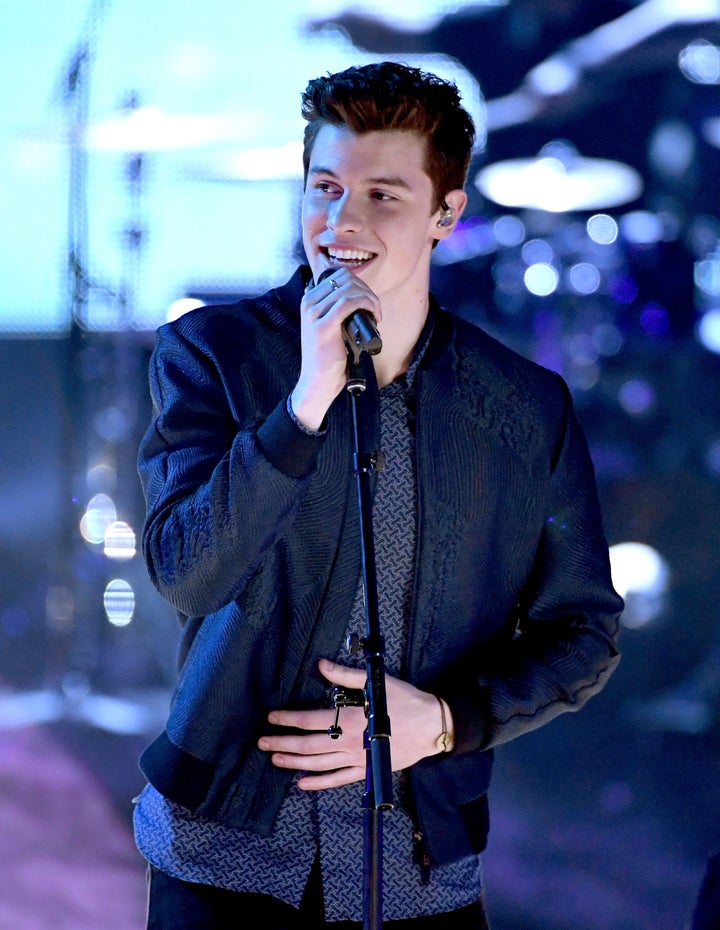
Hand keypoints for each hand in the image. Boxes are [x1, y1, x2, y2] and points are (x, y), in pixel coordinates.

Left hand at [257, 658, 447, 790]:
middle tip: (262, 743)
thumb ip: (345, 675)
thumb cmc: (405, 700)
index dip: (288, 720)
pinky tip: (302, 783)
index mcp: (350, 719)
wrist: (431, 727)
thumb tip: (321, 665)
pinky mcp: (367, 771)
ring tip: (275, 759)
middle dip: (283, 744)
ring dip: (294, 763)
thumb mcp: (375, 682)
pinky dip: (319, 783)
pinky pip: (338, 780)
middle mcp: (350, 742)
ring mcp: (358, 760)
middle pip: (308, 746)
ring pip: (319, 765)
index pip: (311, 721)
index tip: (272, 718)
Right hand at [290, 270, 381, 429]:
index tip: (370, 302)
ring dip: (370, 298)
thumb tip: (362, 297)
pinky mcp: (322, 326)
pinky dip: (367, 305)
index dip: (361, 285)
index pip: (339, 276)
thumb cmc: (328, 358)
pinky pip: (348, 303)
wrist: (317, 382)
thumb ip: (339, 311)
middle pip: (345, 279)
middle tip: (376, 309)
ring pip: (348, 289)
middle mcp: (308, 303)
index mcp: (309, 300)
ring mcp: (313, 314)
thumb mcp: (331, 328)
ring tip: (376, 314)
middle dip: (367, 290)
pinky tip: (374, 317)